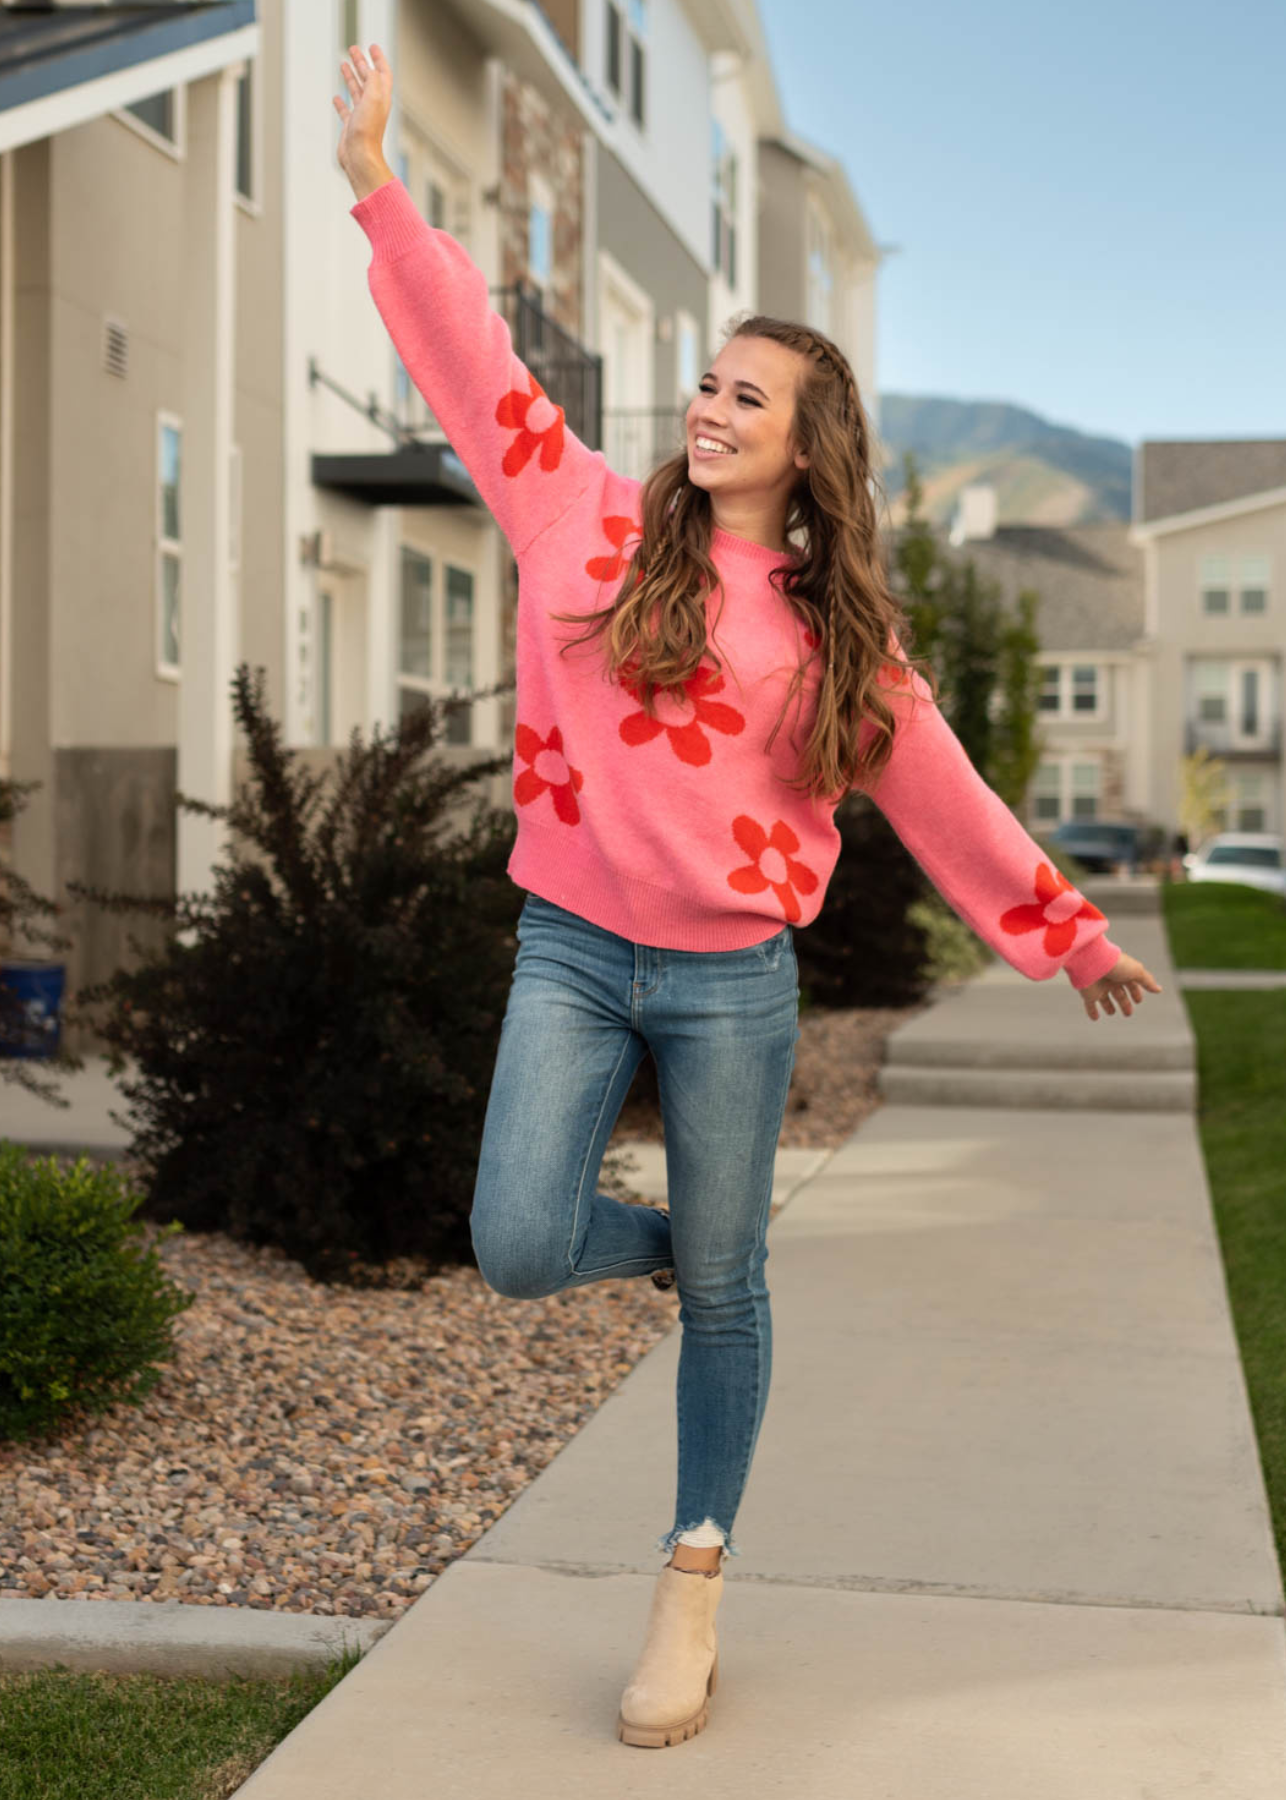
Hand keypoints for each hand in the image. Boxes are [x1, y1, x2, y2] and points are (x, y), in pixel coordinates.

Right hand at [333, 42, 393, 190]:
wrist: (360, 157)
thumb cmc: (367, 131)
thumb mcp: (373, 98)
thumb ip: (373, 80)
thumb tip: (370, 69)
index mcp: (381, 97)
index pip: (382, 73)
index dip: (378, 59)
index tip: (372, 46)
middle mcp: (373, 105)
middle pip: (368, 79)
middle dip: (362, 63)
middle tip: (354, 49)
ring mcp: (361, 115)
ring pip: (356, 91)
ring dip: (351, 77)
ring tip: (344, 63)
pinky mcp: (351, 126)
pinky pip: (346, 110)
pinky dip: (341, 102)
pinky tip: (336, 96)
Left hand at [1076, 950, 1162, 1020]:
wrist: (1091, 962)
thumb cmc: (1116, 965)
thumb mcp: (1136, 971)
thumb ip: (1147, 981)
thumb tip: (1159, 989)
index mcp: (1122, 973)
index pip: (1131, 984)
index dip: (1135, 992)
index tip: (1138, 1001)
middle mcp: (1110, 980)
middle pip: (1119, 994)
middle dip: (1124, 1003)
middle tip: (1128, 1013)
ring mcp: (1099, 987)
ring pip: (1104, 999)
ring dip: (1108, 1006)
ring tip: (1111, 1013)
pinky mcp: (1088, 993)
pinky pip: (1090, 1004)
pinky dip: (1092, 1011)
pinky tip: (1095, 1018)